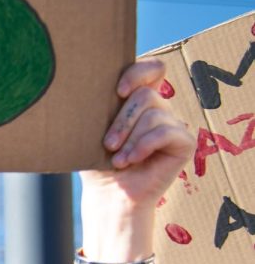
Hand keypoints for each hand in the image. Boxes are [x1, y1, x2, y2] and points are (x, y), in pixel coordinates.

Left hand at [79, 59, 194, 261]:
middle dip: (122, 121)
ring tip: (118, 160)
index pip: (152, 69)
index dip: (139, 72)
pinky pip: (166, 132)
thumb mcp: (91, 132)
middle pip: (146, 94)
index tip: (118, 92)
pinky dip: (144, 146)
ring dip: (130, 139)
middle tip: (108, 145)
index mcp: (137, 100)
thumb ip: (96, 108)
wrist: (108, 194)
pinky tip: (132, 160)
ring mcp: (173, 124)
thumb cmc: (97, 163)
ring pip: (154, 114)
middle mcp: (158, 109)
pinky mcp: (185, 142)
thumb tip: (80, 88)